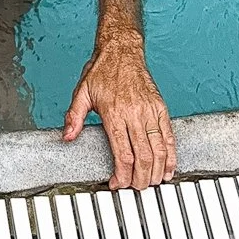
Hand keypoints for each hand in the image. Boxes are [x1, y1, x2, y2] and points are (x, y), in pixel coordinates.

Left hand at [63, 33, 174, 189]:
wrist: (121, 49)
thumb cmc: (101, 70)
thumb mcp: (82, 91)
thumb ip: (74, 116)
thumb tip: (67, 137)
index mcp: (114, 113)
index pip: (122, 154)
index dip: (122, 176)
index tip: (116, 184)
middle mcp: (134, 113)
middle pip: (143, 157)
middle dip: (140, 180)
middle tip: (134, 189)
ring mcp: (150, 111)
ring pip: (158, 150)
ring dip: (156, 172)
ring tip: (150, 183)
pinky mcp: (161, 107)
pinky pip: (169, 137)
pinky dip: (171, 157)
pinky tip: (168, 169)